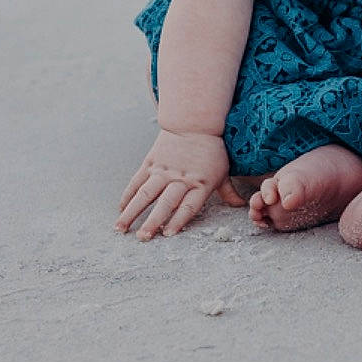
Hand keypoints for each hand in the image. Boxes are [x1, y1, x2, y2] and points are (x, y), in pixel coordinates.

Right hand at [116, 129, 231, 239]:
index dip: (178, 221)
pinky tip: (121, 209)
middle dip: (153, 222)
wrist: (194, 123)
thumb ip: (228, 191)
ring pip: (145, 194)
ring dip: (132, 212)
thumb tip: (241, 206)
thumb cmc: (212, 150)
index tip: (167, 235)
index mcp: (200, 183)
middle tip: (143, 238)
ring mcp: (163, 171)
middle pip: (165, 203)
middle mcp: (180, 178)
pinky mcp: (151, 163)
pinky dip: (128, 195)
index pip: (188, 206)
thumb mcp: (223, 171)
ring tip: (120, 228)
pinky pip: (137, 181)